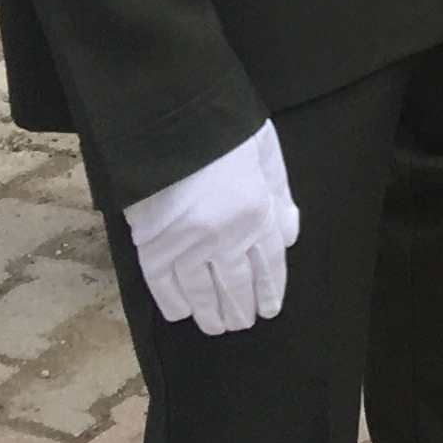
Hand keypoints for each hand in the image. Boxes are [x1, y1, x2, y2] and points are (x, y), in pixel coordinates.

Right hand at [123, 119, 298, 334]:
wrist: (169, 116)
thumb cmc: (223, 129)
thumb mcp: (266, 154)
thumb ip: (280, 197)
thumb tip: (289, 236)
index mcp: (257, 213)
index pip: (269, 265)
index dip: (269, 291)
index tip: (269, 309)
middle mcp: (226, 236)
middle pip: (237, 285)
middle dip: (241, 308)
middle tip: (241, 323)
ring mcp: (188, 243)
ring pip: (202, 291)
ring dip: (211, 312)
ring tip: (216, 326)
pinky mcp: (153, 243)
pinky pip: (163, 283)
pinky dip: (173, 301)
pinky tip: (182, 312)